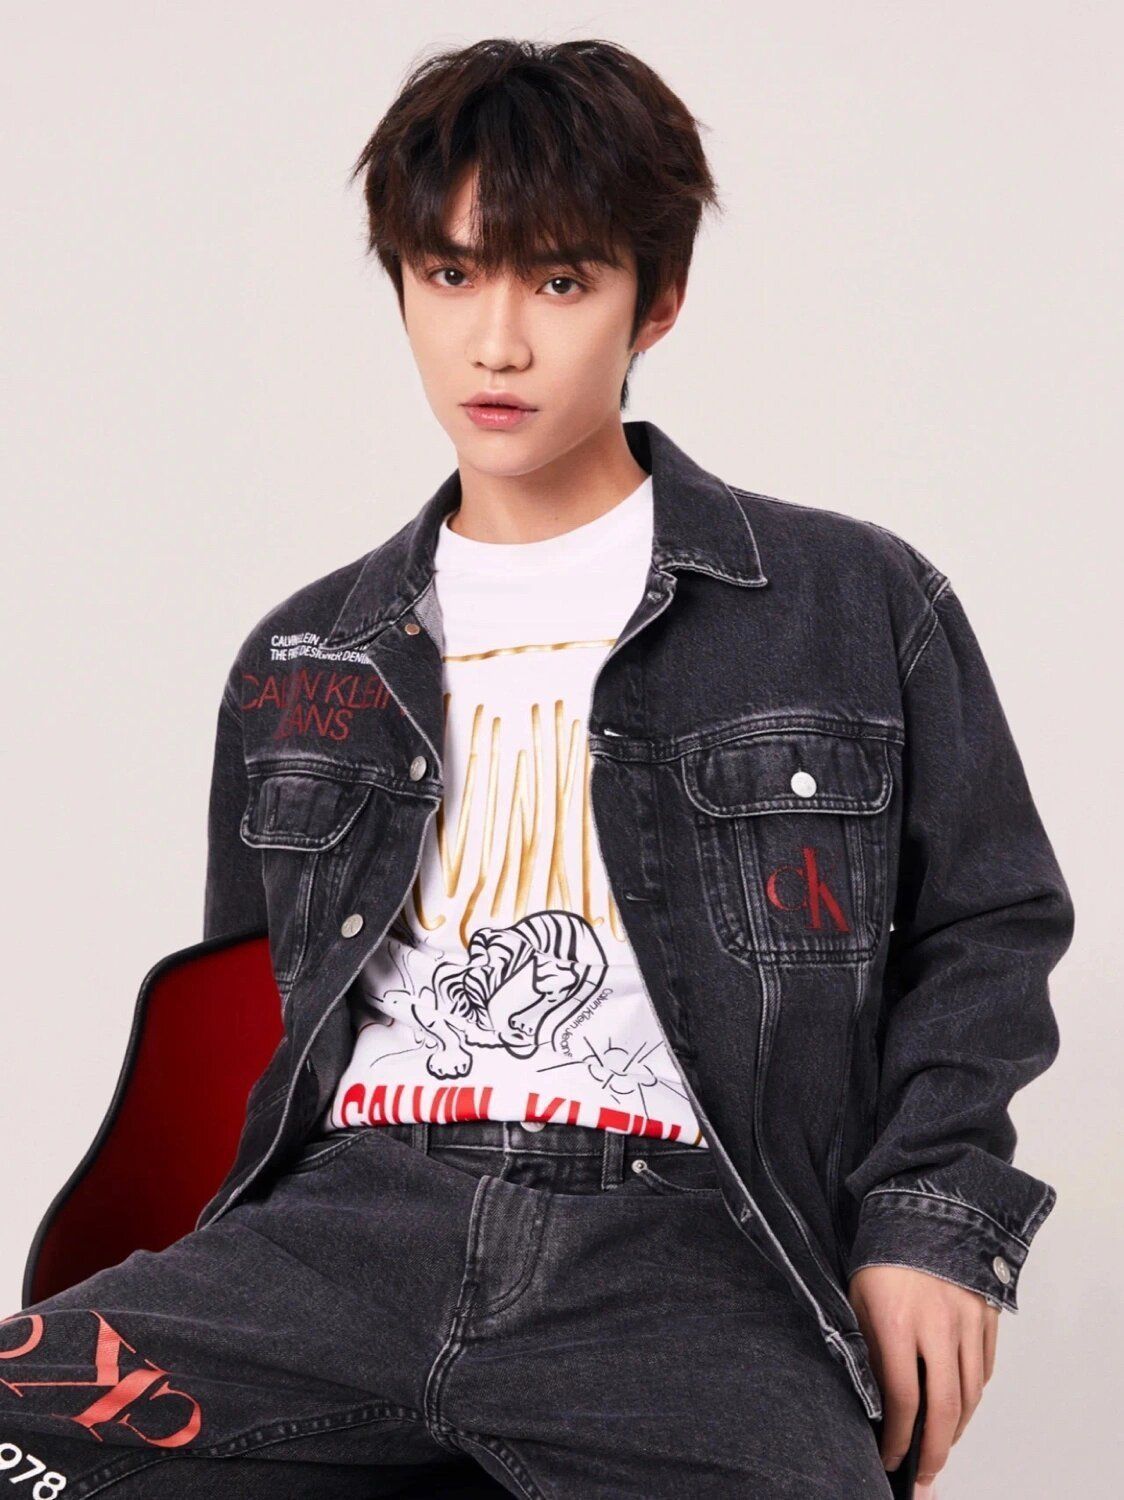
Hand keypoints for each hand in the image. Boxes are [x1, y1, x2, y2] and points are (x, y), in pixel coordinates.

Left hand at [849, 1264, 998, 1489]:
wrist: (924, 1206)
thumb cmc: (881, 1254)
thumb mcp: (858, 1296)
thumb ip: (867, 1346)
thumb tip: (874, 1399)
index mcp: (898, 1321)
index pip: (903, 1399)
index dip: (899, 1437)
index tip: (890, 1456)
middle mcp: (938, 1325)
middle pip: (945, 1408)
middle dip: (934, 1450)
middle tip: (924, 1473)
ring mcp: (968, 1321)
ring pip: (970, 1394)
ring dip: (956, 1429)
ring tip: (940, 1445)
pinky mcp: (988, 1316)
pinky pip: (985, 1370)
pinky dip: (973, 1397)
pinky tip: (958, 1407)